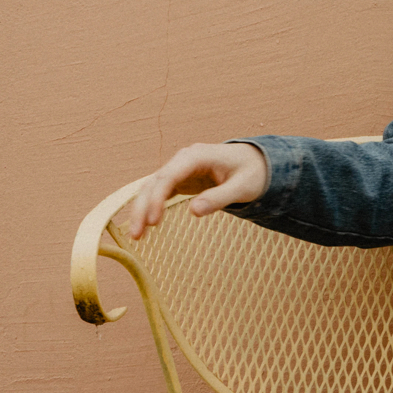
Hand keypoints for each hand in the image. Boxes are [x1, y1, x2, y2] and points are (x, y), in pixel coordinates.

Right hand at [124, 142, 268, 239]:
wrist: (256, 163)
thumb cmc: (252, 173)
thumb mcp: (243, 187)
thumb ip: (220, 198)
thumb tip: (193, 212)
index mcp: (197, 156)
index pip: (169, 176)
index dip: (157, 198)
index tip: (153, 221)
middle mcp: (183, 159)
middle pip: (154, 183)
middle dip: (142, 208)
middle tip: (136, 235)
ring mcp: (178, 169)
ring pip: (151, 188)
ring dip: (141, 210)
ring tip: (137, 236)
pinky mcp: (178, 179)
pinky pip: (158, 193)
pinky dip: (150, 208)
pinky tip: (145, 226)